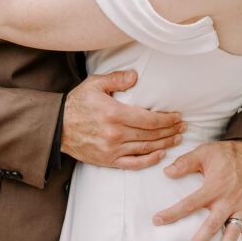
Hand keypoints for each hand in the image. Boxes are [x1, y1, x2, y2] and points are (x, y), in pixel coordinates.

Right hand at [61, 69, 187, 169]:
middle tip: (184, 127)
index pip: (149, 119)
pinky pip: (133, 164)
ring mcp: (112, 149)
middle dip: (171, 131)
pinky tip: (160, 155)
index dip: (167, 119)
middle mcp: (115, 134)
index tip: (178, 116)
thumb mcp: (94, 84)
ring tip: (178, 139)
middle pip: (151, 135)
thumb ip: (116, 79)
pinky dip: (149, 161)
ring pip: (146, 149)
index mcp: (114, 113)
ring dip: (165, 144)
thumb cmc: (77, 103)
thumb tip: (135, 76)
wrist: (57, 127)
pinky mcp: (108, 160)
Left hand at [152, 140, 241, 240]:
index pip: (190, 203)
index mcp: (214, 187)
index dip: (173, 213)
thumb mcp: (205, 152)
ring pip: (231, 234)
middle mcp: (228, 200)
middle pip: (211, 225)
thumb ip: (185, 162)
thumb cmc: (228, 154)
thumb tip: (167, 172)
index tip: (157, 221)